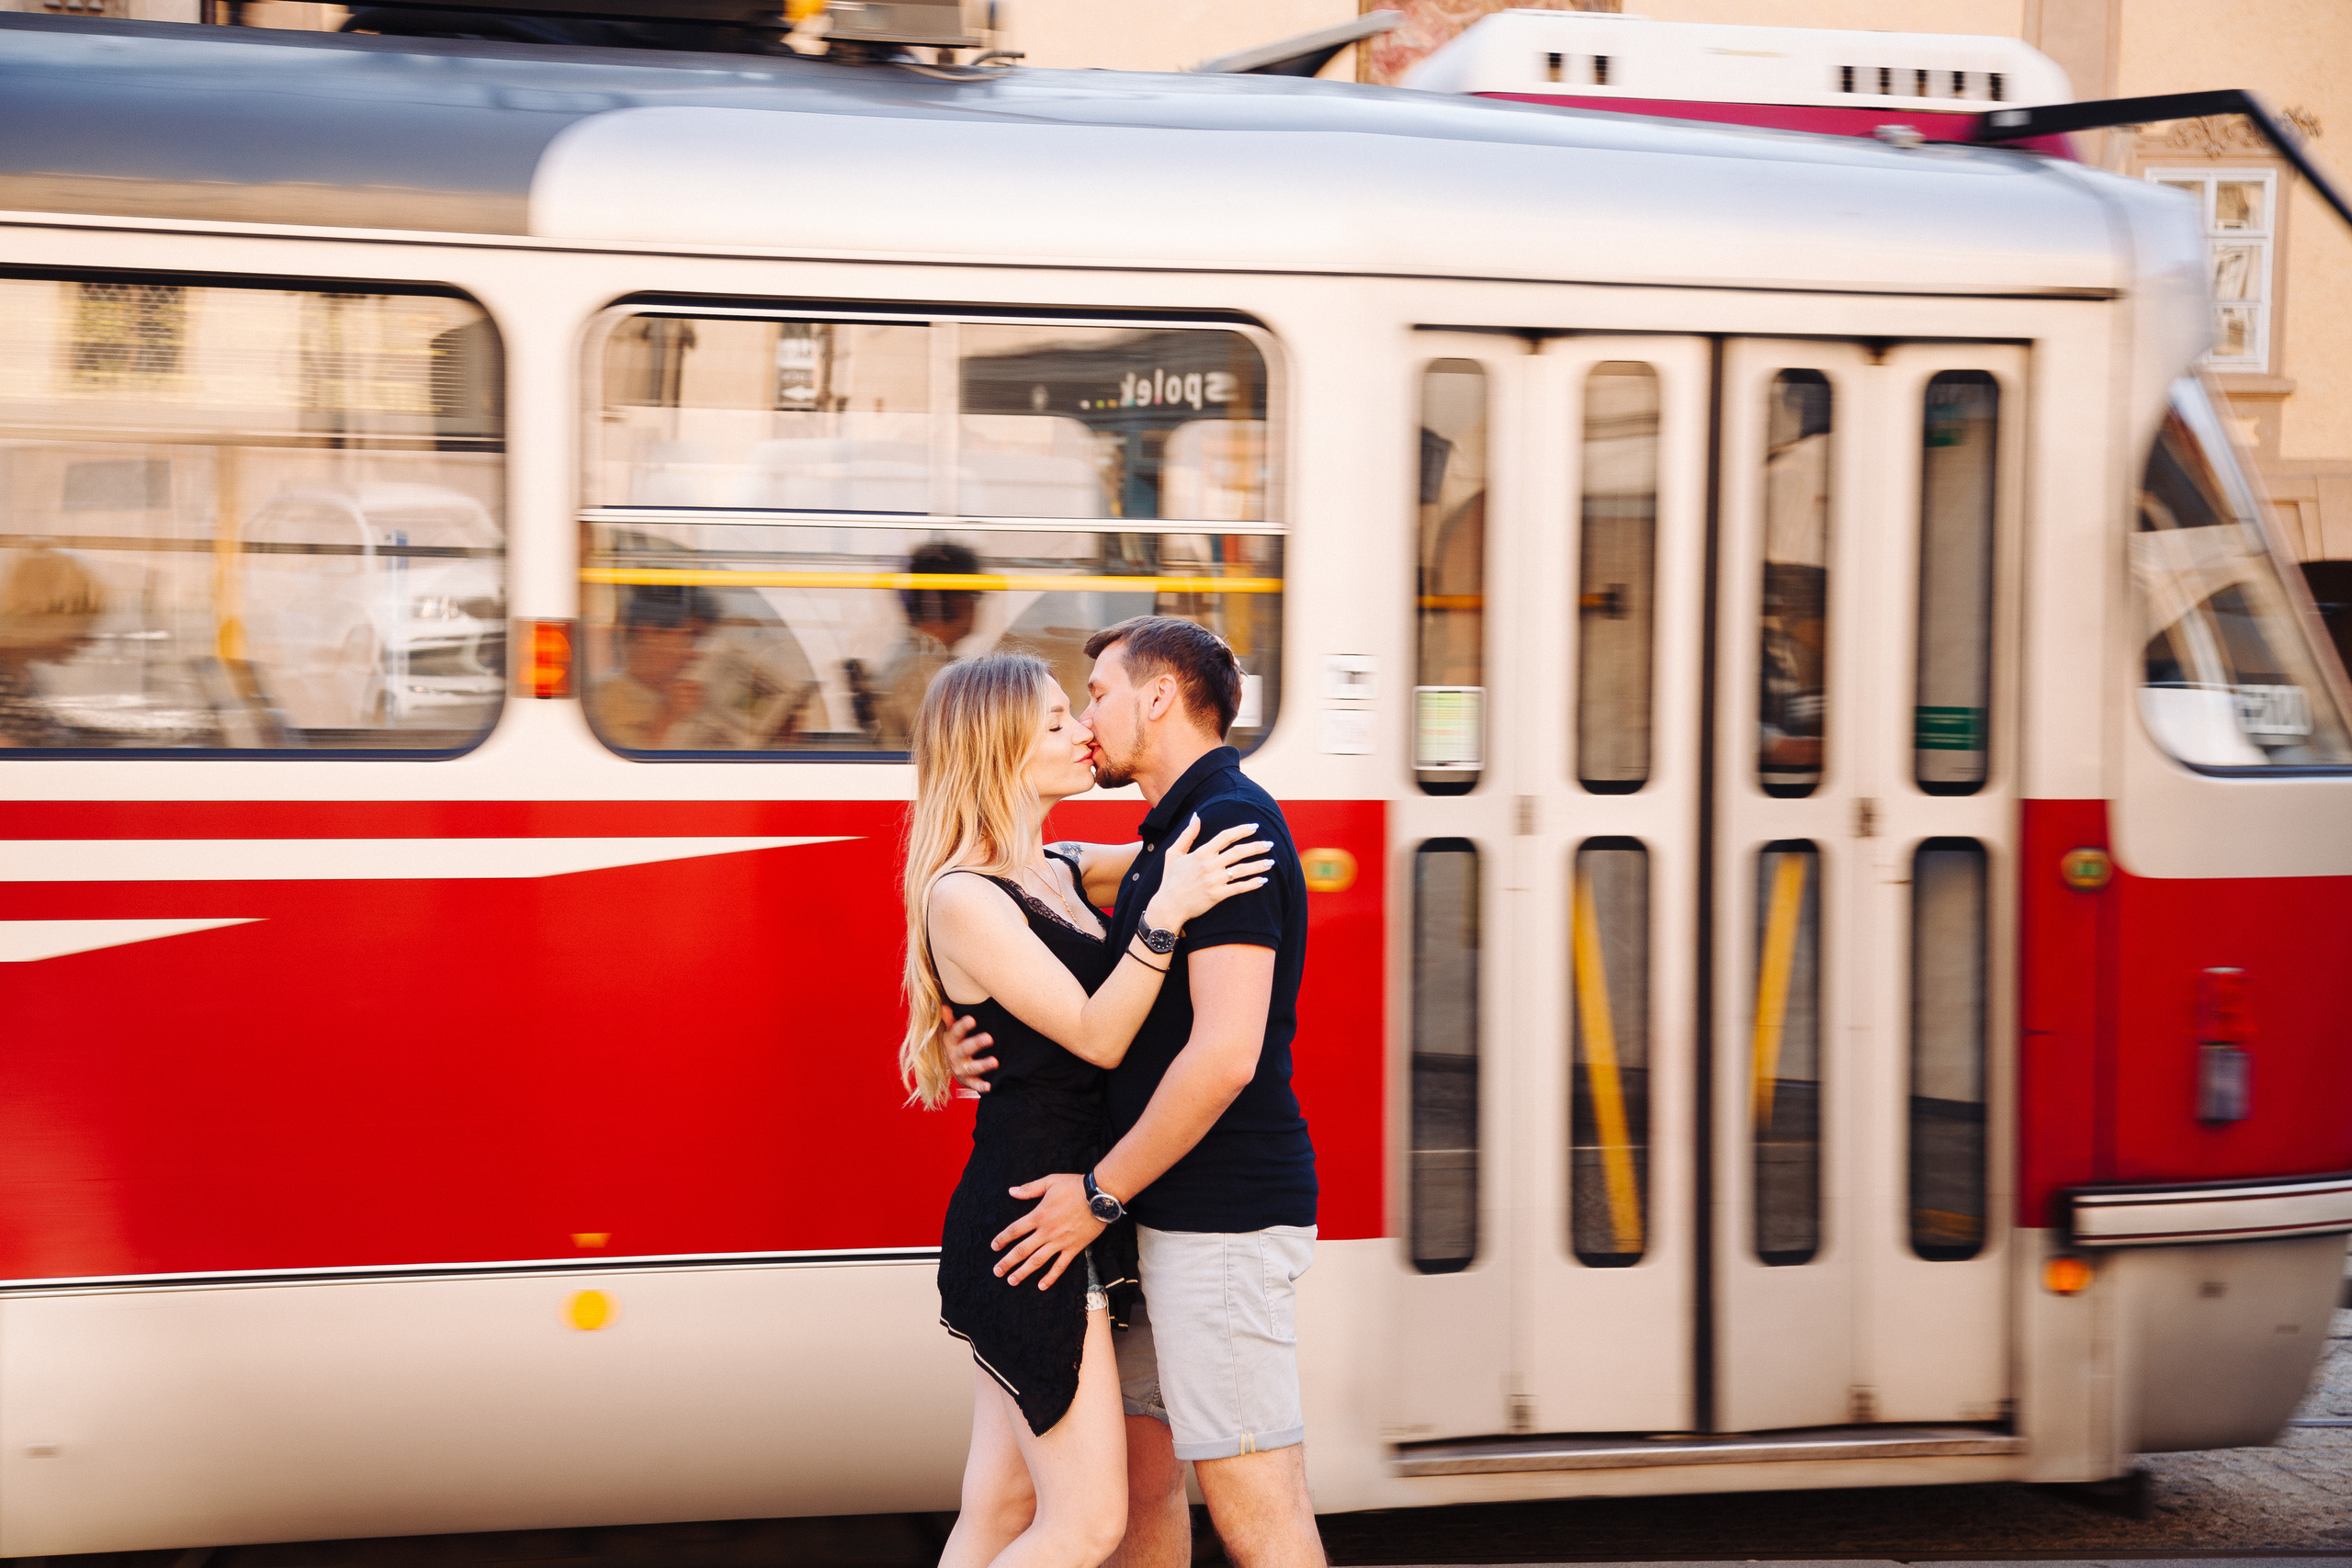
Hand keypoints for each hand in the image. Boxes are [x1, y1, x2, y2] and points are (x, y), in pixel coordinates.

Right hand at [941, 1004, 996, 1096]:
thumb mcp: (952, 1033)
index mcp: (951, 1041)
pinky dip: (981, 1086)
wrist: (955, 1068)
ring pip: (971, 1067)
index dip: (963, 1026)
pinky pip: (974, 1084)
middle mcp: (954, 1056)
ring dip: (983, 1064)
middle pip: (965, 1049)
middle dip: (977, 1043)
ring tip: (995, 1062)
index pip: (956, 1032)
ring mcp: (960, 1069)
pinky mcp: (967, 1081)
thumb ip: (950, 1021)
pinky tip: (989, 1086)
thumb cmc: (957, 1044)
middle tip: (989, 1038)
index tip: (972, 1019)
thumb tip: (944, 1007)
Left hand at [991, 1171, 1105, 1288]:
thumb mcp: (1050, 1182)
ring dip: (1023, 1272)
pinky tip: (1042, 1286)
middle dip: (1008, 1262)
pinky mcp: (1073, 1248)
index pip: (1015, 1230)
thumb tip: (1011, 1191)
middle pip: (1022, 1250)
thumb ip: (1029, 1188)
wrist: (1099, 1196)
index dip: (1002, 1239)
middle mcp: (1046, 1231)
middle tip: (997, 1271)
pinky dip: (1051, 1277)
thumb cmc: (1075, 1186)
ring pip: (1037, 1261)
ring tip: (1012, 1281)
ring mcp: (1060, 1242)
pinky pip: (1060, 1266)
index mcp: (1039, 1215)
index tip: (994, 1247)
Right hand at [1146, 814, 1275, 930]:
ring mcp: (1214, 881)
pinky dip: (1252, 884)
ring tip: (1271, 862)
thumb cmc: (1170, 879)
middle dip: (1256, 847)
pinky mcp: (1217, 895)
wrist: (1169, 906)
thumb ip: (1187, 834)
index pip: (1225, 837)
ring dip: (1258, 865)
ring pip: (1241, 870)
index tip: (1255, 827)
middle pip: (1238, 852)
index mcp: (1200, 853)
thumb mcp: (1173, 853)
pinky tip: (1263, 881)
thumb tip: (1196, 816)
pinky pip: (1239, 888)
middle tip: (1270, 844)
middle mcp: (1209, 865)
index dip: (1241, 830)